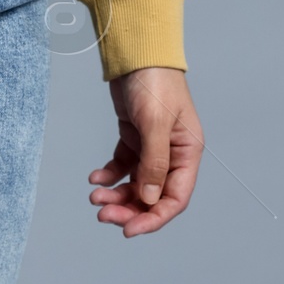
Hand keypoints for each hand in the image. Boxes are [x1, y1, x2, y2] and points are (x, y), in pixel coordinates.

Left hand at [89, 68, 203, 236]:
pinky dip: (109, 176)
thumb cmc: (154, 83)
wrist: (137, 54)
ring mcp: (152, 149)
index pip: (175, 198)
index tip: (128, 230)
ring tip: (95, 196)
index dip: (154, 218)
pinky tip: (95, 178)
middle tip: (102, 213)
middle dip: (129, 209)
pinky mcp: (133, 140)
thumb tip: (150, 199)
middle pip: (153, 196)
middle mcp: (173, 155)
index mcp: (188, 153)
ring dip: (116, 195)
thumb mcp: (154, 124)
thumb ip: (154, 163)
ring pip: (135, 185)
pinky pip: (122, 168)